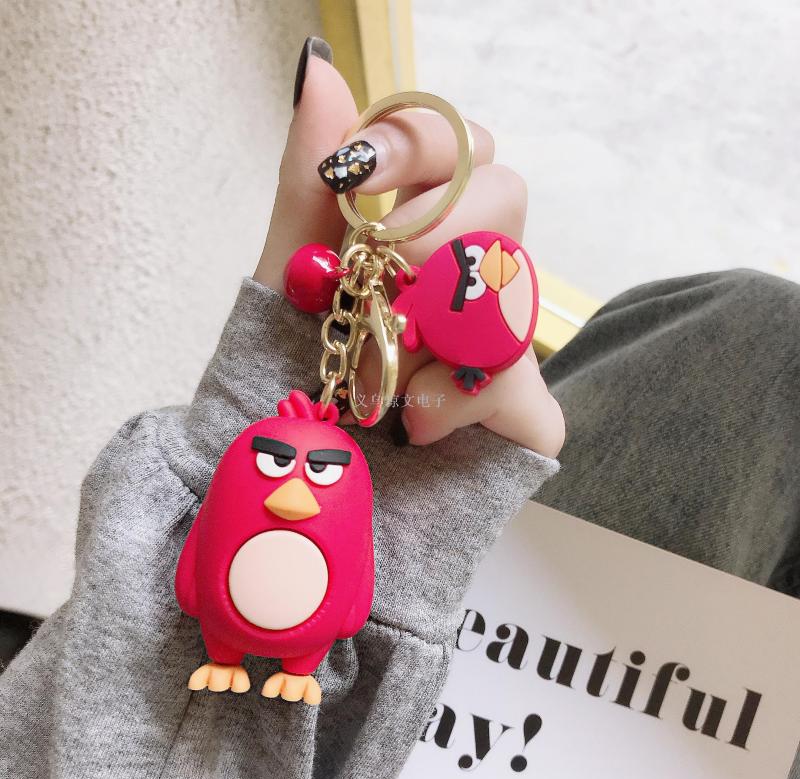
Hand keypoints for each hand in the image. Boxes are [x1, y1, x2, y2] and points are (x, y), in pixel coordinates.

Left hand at [253, 56, 563, 457]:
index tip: (355, 174)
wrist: (295, 481)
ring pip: (513, 292)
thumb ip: (308, 183)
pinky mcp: (525, 416)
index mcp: (426, 232)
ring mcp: (507, 347)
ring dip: (422, 335)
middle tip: (378, 284)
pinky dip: (449, 406)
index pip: (467, 143)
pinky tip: (409, 425)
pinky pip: (520, 388)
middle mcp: (475, 277)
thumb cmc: (290, 373)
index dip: (421, 142)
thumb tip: (319, 66)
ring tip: (367, 376)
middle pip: (510, 196)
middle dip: (430, 237)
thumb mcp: (289, 277)